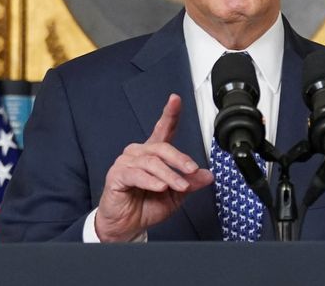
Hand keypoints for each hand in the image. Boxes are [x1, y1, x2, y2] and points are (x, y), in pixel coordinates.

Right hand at [94, 94, 213, 241]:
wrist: (127, 226)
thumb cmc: (146, 206)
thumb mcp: (175, 195)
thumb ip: (190, 183)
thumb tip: (208, 175)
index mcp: (154, 153)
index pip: (163, 129)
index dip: (169, 113)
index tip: (175, 99)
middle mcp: (139, 153)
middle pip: (162, 147)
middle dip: (180, 159)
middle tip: (192, 170)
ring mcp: (126, 162)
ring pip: (152, 162)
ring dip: (169, 175)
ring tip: (179, 186)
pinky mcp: (117, 175)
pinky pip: (136, 174)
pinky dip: (150, 181)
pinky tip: (160, 186)